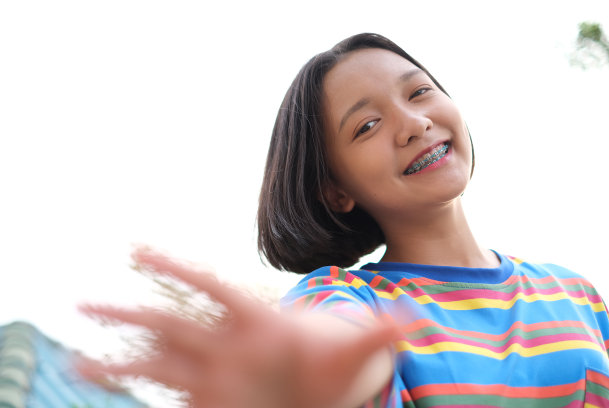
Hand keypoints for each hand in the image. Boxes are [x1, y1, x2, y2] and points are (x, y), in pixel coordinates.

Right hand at [78, 248, 398, 407]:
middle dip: (128, 311)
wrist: (315, 388)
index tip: (137, 247)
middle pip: (170, 321)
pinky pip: (159, 390)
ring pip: (154, 358)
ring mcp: (210, 371)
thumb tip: (414, 318)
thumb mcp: (354, 350)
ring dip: (116, 356)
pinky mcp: (204, 397)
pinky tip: (95, 379)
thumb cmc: (327, 365)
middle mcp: (224, 341)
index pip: (211, 287)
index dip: (175, 268)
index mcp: (256, 320)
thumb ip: (379, 331)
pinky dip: (127, 384)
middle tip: (83, 300)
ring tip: (77, 359)